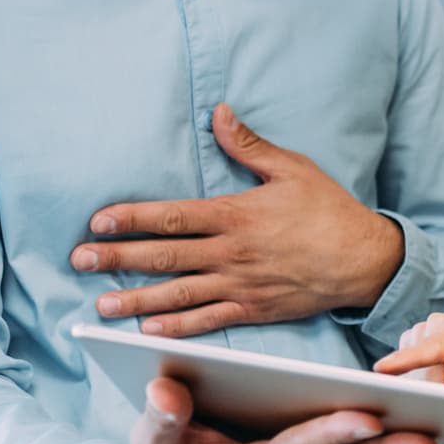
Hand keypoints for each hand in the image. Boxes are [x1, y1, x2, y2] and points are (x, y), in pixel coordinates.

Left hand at [73, 103, 402, 336]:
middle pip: (163, 256)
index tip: (97, 222)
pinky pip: (207, 322)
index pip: (171, 216)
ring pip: (177, 295)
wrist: (364, 260)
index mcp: (236, 215)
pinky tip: (148, 331)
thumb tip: (219, 112)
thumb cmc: (329, 210)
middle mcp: (231, 254)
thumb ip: (249, 146)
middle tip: (79, 262)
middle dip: (117, 259)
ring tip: (101, 305)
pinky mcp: (252, 310)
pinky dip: (177, 328)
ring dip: (135, 300)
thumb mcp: (292, 169)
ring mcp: (240, 286)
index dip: (130, 218)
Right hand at [376, 311, 443, 399]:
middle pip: (419, 367)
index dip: (406, 360)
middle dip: (429, 390)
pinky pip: (410, 367)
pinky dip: (422, 380)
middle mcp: (442, 324)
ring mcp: (428, 332)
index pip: (434, 347)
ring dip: (426, 385)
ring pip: (410, 368)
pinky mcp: (421, 342)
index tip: (382, 370)